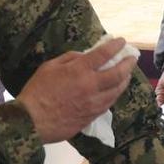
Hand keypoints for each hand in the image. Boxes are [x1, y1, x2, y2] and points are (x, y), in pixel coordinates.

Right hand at [15, 37, 136, 142]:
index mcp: (79, 70)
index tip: (122, 41)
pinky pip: (109, 103)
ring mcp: (94, 102)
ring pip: (117, 90)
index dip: (115, 46)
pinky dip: (115, 94)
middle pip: (118, 73)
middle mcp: (91, 86)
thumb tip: (85, 56)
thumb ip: (69, 58)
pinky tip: (115, 90)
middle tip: (132, 58)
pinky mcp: (93, 116)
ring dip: (125, 80)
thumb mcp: (49, 67)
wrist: (31, 122)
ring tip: (127, 74)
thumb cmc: (37, 91)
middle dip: (128, 64)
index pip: (104, 54)